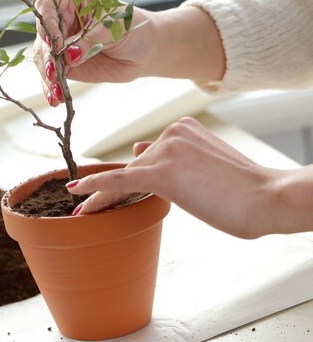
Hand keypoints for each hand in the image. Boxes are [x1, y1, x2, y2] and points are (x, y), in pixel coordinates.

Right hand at [33, 0, 154, 105]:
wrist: (143, 50)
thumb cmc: (131, 27)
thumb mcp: (112, 28)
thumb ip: (89, 41)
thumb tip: (69, 56)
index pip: (47, 8)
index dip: (47, 25)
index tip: (55, 44)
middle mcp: (60, 20)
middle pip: (42, 36)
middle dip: (47, 57)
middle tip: (54, 72)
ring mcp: (59, 44)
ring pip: (43, 58)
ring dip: (48, 76)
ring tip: (56, 91)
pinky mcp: (63, 65)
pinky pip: (51, 76)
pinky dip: (51, 88)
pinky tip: (55, 98)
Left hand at [66, 117, 312, 238]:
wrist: (267, 199)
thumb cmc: (244, 190)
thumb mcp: (205, 166)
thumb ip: (172, 157)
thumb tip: (137, 152)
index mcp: (183, 129)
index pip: (147, 155)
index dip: (129, 173)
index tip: (104, 183)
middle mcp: (171, 134)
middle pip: (136, 168)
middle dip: (121, 190)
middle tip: (96, 208)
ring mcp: (165, 151)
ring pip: (127, 178)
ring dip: (105, 196)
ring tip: (86, 211)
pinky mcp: (160, 173)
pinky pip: (118, 181)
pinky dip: (94, 187)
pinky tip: (75, 192)